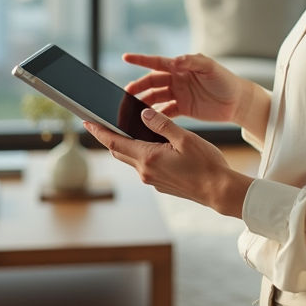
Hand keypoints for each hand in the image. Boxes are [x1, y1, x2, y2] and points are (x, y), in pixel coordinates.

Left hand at [83, 107, 251, 217]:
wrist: (219, 191)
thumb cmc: (206, 164)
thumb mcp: (185, 138)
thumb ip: (162, 125)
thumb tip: (144, 114)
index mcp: (148, 157)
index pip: (114, 143)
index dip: (99, 132)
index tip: (86, 122)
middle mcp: (146, 171)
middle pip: (119, 151)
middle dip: (109, 137)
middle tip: (101, 122)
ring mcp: (153, 179)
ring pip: (132, 159)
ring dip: (128, 145)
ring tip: (131, 129)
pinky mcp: (161, 183)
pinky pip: (145, 165)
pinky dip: (142, 153)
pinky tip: (154, 145)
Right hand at [122, 52, 254, 125]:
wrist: (238, 101)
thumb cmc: (226, 80)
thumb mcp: (210, 68)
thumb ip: (192, 62)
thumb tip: (174, 61)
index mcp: (181, 67)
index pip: (157, 62)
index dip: (141, 60)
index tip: (125, 57)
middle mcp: (177, 79)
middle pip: (152, 82)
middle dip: (138, 87)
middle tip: (127, 94)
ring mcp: (179, 94)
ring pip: (156, 98)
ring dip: (144, 102)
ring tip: (132, 110)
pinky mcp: (183, 109)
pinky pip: (165, 112)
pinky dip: (155, 116)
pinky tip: (146, 122)